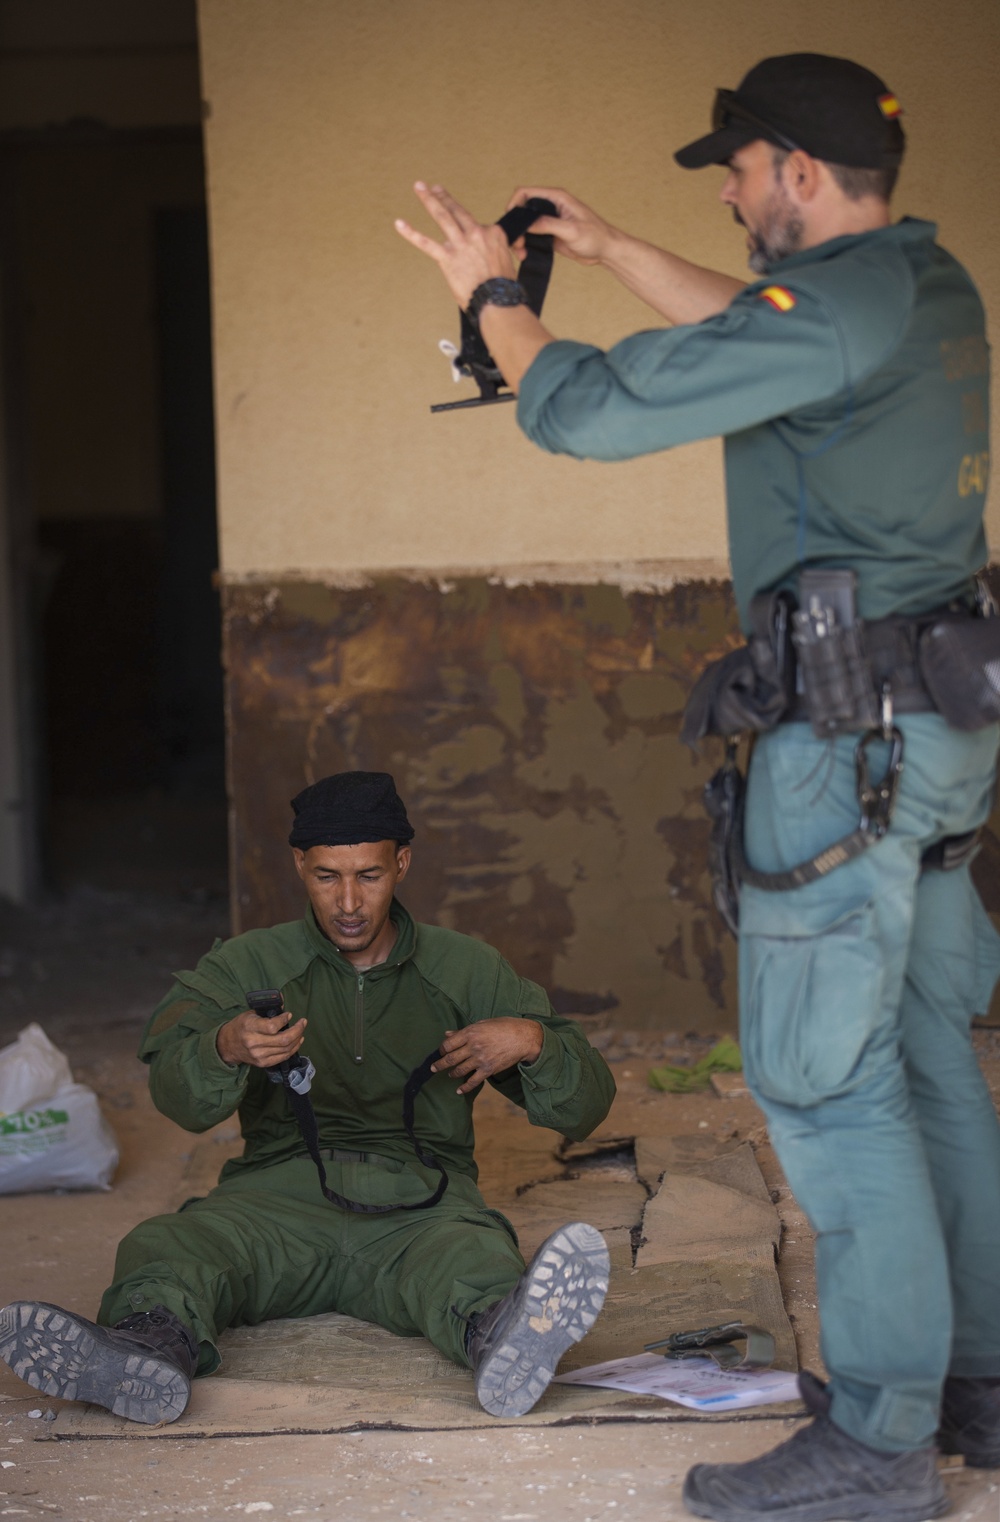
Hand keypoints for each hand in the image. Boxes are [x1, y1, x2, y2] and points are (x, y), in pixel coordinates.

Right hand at [216, 1009, 306, 1069]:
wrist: (227, 1045)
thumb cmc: (240, 1026)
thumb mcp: (250, 1014)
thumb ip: (267, 1009)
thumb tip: (283, 1002)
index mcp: (250, 1027)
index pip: (272, 1026)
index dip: (284, 1020)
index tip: (289, 1015)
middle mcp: (254, 1042)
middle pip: (283, 1040)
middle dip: (298, 1030)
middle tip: (303, 1022)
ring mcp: (259, 1055)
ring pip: (286, 1049)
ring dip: (298, 1039)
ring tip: (301, 1030)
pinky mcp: (262, 1063)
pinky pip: (283, 1057)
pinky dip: (293, 1049)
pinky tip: (298, 1041)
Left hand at [395, 182, 516, 308]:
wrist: (498, 300)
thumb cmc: (503, 287)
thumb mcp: (507, 262)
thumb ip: (496, 252)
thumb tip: (487, 258)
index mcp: (493, 234)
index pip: (479, 225)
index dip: (476, 232)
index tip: (475, 237)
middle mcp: (476, 234)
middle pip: (458, 211)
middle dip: (445, 197)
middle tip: (436, 188)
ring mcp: (460, 244)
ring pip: (442, 216)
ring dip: (429, 200)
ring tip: (420, 187)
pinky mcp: (447, 258)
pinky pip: (425, 243)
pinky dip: (411, 233)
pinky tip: (399, 224)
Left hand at [432, 1018, 543, 1094]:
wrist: (523, 1038)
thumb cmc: (504, 1026)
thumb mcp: (483, 1023)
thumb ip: (464, 1031)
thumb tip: (448, 1034)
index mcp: (470, 1033)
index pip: (448, 1044)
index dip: (442, 1049)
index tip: (441, 1052)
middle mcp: (473, 1046)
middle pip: (450, 1059)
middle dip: (439, 1065)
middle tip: (433, 1068)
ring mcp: (480, 1059)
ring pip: (459, 1070)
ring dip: (451, 1074)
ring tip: (449, 1075)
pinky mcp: (488, 1070)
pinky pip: (473, 1081)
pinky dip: (464, 1088)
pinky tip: (459, 1091)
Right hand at [506, 186, 616, 265]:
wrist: (605, 250)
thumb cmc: (595, 236)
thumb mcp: (572, 230)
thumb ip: (549, 225)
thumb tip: (528, 223)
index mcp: (556, 198)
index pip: (526, 193)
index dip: (514, 205)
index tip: (511, 223)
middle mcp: (550, 207)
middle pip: (522, 211)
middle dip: (515, 226)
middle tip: (517, 244)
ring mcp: (549, 221)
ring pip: (524, 226)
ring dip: (519, 238)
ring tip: (521, 252)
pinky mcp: (549, 235)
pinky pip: (531, 237)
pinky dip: (525, 245)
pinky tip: (525, 255)